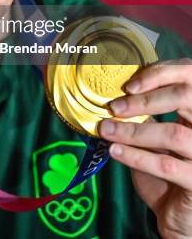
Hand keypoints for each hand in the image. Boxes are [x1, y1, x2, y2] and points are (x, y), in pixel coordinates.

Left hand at [98, 58, 191, 238]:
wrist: (180, 218)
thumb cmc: (168, 172)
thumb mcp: (158, 137)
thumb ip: (147, 113)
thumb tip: (117, 91)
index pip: (189, 76)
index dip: (162, 72)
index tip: (130, 84)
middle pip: (186, 97)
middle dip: (146, 98)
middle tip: (115, 106)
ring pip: (173, 133)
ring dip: (134, 131)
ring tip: (107, 129)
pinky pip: (166, 165)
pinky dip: (136, 156)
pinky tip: (115, 151)